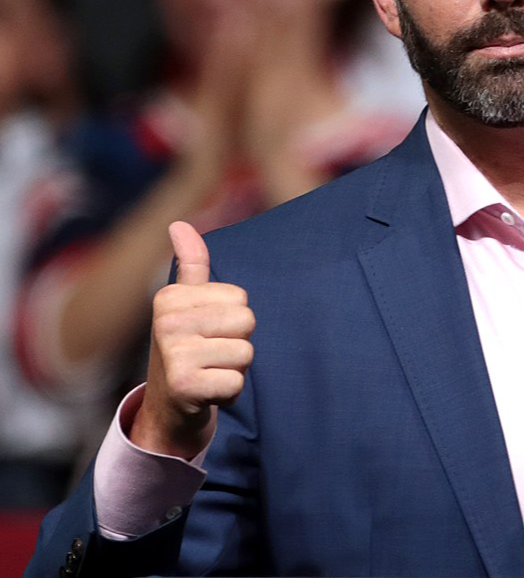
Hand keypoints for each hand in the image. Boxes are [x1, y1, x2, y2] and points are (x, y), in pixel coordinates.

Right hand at [131, 222, 254, 458]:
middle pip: (247, 322)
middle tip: (210, 356)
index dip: (233, 319)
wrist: (167, 409)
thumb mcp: (185, 304)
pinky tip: (207, 393)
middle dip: (237, 343)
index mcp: (170, 297)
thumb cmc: (185, 348)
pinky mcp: (184, 386)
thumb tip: (179, 224)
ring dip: (234, 369)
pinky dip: (229, 393)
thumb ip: (190, 263)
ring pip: (246, 353)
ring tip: (209, 373)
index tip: (207, 332)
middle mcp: (166, 322)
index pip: (240, 298)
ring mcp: (173, 354)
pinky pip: (237, 382)